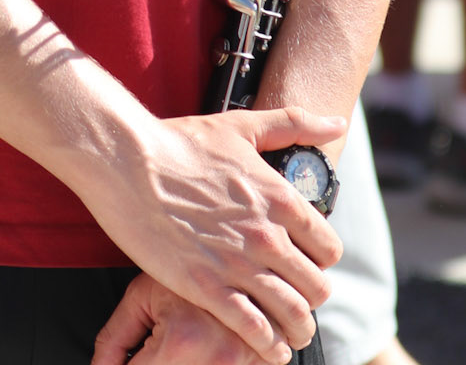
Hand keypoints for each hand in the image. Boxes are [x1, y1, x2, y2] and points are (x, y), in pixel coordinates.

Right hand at [76, 105, 342, 364]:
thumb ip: (295, 124)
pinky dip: (267, 345)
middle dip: (311, 298)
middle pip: (316, 287)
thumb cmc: (180, 142)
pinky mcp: (206, 288)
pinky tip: (266, 347)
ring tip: (291, 335)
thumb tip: (337, 123)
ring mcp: (238, 264)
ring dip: (297, 329)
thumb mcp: (242, 125)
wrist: (128, 162)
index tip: (307, 265)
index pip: (327, 248)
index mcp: (278, 197)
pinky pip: (254, 330)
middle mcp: (266, 235)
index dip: (320, 261)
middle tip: (299, 302)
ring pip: (292, 314)